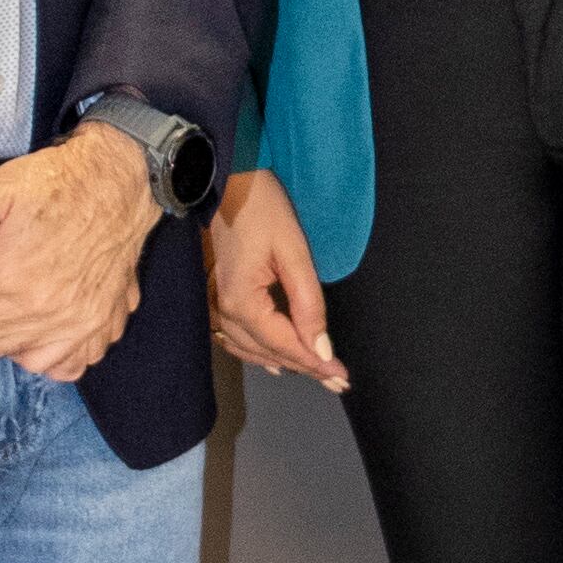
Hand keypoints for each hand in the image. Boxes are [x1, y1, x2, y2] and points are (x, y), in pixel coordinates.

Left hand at [0, 122, 154, 380]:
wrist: (118, 181)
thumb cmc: (55, 183)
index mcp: (8, 281)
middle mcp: (40, 313)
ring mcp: (74, 325)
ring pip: (11, 353)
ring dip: (1, 331)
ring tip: (9, 296)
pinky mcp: (100, 326)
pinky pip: (62, 366)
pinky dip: (47, 352)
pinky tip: (42, 323)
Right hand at [208, 168, 339, 389]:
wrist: (230, 181)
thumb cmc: (263, 208)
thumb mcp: (294, 252)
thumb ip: (309, 303)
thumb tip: (321, 347)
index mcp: (242, 302)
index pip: (285, 344)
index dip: (315, 362)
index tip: (342, 376)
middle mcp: (226, 310)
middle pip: (270, 351)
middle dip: (306, 367)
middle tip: (339, 382)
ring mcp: (219, 304)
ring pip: (252, 349)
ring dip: (286, 362)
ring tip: (318, 375)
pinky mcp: (220, 296)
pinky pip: (237, 337)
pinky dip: (258, 352)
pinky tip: (274, 362)